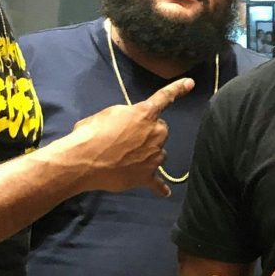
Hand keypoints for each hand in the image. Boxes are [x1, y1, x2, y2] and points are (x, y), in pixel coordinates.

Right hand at [67, 78, 194, 197]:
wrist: (83, 160)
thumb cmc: (90, 133)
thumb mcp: (108, 115)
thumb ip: (126, 117)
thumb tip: (129, 127)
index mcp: (145, 114)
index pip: (164, 98)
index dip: (178, 89)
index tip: (191, 83)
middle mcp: (156, 133)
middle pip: (161, 131)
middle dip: (149, 133)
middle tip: (127, 139)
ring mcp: (154, 156)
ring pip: (159, 153)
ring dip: (148, 154)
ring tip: (126, 158)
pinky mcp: (148, 175)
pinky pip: (158, 183)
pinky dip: (159, 187)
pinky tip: (163, 192)